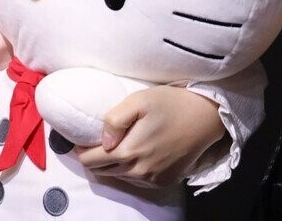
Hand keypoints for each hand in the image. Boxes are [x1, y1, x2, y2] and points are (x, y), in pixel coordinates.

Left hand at [75, 84, 223, 188]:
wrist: (203, 117)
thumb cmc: (169, 103)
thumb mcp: (138, 100)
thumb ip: (115, 119)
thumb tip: (103, 139)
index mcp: (129, 152)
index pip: (91, 161)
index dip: (80, 150)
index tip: (77, 137)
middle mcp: (139, 172)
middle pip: (102, 172)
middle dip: (93, 157)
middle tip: (92, 139)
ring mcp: (152, 179)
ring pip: (119, 177)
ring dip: (111, 164)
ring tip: (111, 144)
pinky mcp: (163, 181)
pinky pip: (136, 181)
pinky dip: (128, 169)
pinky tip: (131, 152)